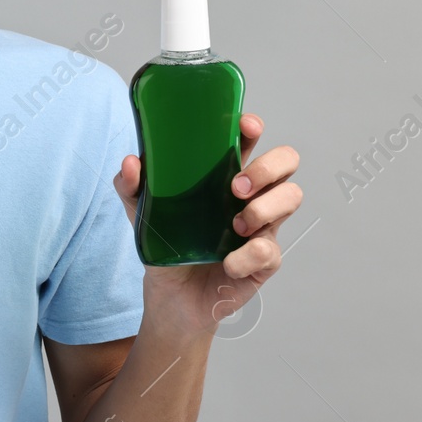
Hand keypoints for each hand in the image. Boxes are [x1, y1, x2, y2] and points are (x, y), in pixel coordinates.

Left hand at [112, 112, 302, 338]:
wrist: (171, 295)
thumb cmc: (165, 244)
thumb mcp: (141, 211)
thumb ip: (131, 185)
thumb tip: (131, 162)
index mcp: (223, 175)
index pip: (249, 141)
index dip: (252, 129)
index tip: (245, 126)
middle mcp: (249, 195)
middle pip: (286, 162)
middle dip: (268, 167)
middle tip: (236, 187)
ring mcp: (262, 225)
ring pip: (291, 197)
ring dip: (264, 208)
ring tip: (235, 225)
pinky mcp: (264, 259)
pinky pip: (270, 250)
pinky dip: (246, 256)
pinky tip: (226, 263)